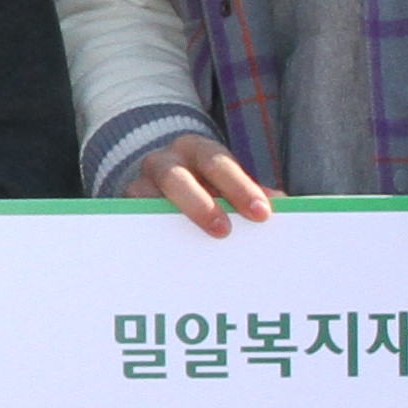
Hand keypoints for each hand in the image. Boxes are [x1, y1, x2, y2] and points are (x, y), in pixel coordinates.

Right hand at [126, 132, 274, 236]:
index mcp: (197, 149)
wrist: (156, 181)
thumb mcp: (227, 181)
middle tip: (224, 231)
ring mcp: (139, 184)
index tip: (262, 213)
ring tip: (192, 249)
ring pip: (147, 199)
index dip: (240, 187)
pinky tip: (170, 258)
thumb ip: (250, 192)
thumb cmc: (204, 184)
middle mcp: (164, 161)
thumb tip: (283, 204)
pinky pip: (135, 221)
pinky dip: (152, 237)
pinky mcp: (124, 207)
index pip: (218, 162)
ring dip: (167, 222)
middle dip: (201, 205)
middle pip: (177, 178)